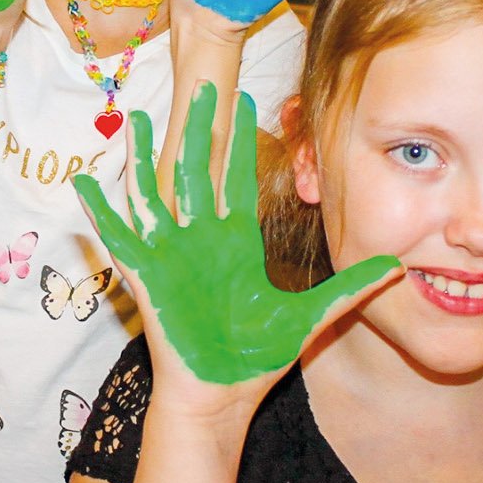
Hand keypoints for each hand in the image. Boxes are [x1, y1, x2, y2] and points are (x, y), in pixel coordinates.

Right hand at [74, 83, 397, 403]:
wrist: (220, 398)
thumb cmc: (257, 361)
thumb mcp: (312, 318)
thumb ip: (351, 290)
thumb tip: (397, 270)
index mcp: (236, 243)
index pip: (237, 177)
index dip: (240, 139)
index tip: (245, 99)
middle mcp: (200, 240)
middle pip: (196, 170)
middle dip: (196, 128)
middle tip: (199, 84)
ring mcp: (171, 255)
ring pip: (154, 192)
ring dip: (142, 156)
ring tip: (134, 118)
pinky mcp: (147, 276)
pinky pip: (120, 238)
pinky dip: (102, 211)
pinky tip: (85, 182)